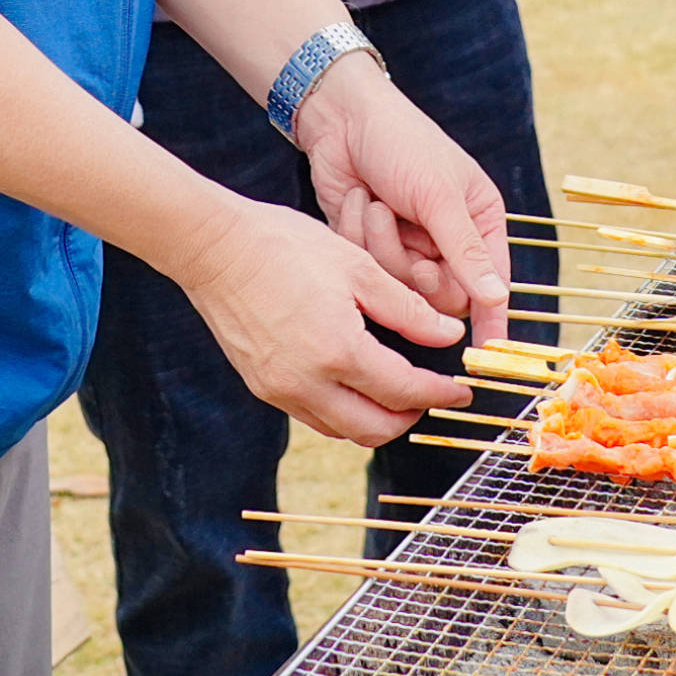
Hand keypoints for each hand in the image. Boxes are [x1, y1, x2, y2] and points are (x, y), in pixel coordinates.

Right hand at [169, 193, 472, 447]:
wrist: (213, 247)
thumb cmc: (285, 245)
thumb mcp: (358, 267)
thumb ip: (409, 308)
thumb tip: (450, 336)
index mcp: (339, 351)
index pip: (404, 392)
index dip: (440, 394)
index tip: (461, 391)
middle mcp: (307, 383)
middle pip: (374, 430)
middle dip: (410, 417)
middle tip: (431, 394)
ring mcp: (279, 390)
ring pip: (342, 430)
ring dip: (375, 419)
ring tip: (396, 390)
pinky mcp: (261, 386)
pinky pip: (313, 416)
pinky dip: (342, 410)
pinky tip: (352, 380)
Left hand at [292, 57, 510, 340]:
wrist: (340, 117)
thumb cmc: (401, 141)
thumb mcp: (438, 195)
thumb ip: (466, 251)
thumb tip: (497, 298)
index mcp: (478, 221)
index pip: (491, 284)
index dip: (491, 317)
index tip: (488, 352)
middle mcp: (446, 239)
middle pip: (440, 294)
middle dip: (415, 268)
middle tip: (408, 240)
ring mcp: (407, 243)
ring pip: (399, 284)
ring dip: (381, 243)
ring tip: (375, 203)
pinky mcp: (371, 245)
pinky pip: (368, 268)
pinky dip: (358, 234)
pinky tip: (358, 200)